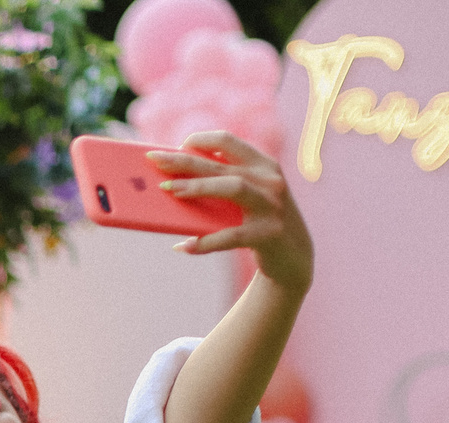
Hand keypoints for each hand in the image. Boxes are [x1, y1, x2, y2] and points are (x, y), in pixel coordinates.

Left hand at [149, 131, 313, 291]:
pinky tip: (183, 246)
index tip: (177, 145)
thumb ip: (224, 183)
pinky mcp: (268, 234)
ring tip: (170, 190)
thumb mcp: (249, 196)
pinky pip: (231, 236)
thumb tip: (175, 181)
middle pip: (220, 164)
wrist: (294, 257)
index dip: (200, 140)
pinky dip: (204, 242)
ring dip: (198, 187)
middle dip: (184, 161)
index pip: (228, 141)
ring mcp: (271, 206)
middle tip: (154, 161)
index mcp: (263, 165)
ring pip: (232, 188)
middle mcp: (270, 180)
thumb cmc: (259, 221)